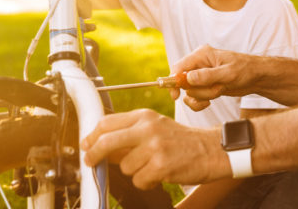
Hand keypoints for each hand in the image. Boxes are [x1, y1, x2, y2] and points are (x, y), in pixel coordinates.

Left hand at [81, 109, 224, 188]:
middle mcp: (148, 129)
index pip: (108, 123)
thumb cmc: (182, 141)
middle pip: (107, 141)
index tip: (86, 145)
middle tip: (91, 162)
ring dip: (134, 171)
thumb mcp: (156, 127)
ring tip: (151, 166)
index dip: (92, 136)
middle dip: (94, 155)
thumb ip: (130, 133)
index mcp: (145, 116)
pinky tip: (158, 174)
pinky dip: (146, 182)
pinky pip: (139, 180)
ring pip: (124, 167)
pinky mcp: (161, 166)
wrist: (211, 150)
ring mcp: (155, 147)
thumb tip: (100, 146)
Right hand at [170, 45, 258, 110]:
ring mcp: (201, 76)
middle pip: (182, 82)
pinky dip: (201, 102)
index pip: (178, 67)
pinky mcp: (204, 86)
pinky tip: (214, 98)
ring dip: (203, 96)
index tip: (176, 95)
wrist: (257, 78)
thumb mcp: (228, 73)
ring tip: (219, 91)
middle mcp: (199, 64)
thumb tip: (188, 78)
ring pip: (189, 92)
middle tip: (216, 89)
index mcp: (202, 54)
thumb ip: (208, 76)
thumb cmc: (245, 69)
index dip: (174, 81)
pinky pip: (194, 98)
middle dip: (198, 91)